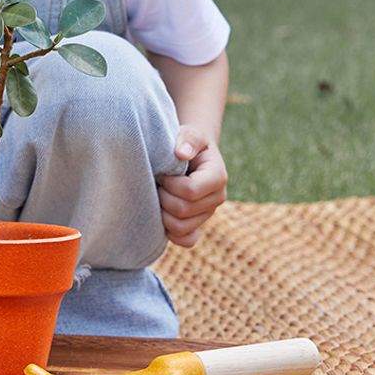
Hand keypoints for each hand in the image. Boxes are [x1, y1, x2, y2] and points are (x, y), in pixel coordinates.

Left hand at [157, 127, 227, 247]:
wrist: (190, 153)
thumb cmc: (187, 142)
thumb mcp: (190, 133)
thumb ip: (188, 138)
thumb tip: (181, 153)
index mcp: (217, 176)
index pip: (191, 191)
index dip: (170, 184)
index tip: (163, 173)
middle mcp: (217, 198)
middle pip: (182, 211)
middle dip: (163, 197)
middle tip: (157, 184)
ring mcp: (207, 214)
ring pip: (180, 228)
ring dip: (162, 213)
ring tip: (159, 195)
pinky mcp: (198, 225)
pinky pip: (186, 240)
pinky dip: (171, 232)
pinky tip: (163, 214)